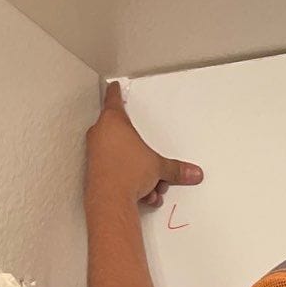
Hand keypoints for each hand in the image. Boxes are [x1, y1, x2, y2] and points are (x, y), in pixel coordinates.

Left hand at [85, 82, 202, 207]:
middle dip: (141, 151)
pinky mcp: (93, 171)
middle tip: (152, 164)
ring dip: (138, 171)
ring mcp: (94, 152)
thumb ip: (175, 169)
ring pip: (120, 155)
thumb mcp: (158, 167)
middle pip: (122, 134)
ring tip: (150, 186)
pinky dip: (129, 181)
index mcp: (113, 122)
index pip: (114, 99)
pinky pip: (115, 170)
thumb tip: (192, 173)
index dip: (116, 92)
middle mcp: (100, 134)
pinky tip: (141, 195)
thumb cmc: (127, 173)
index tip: (114, 86)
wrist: (109, 200)